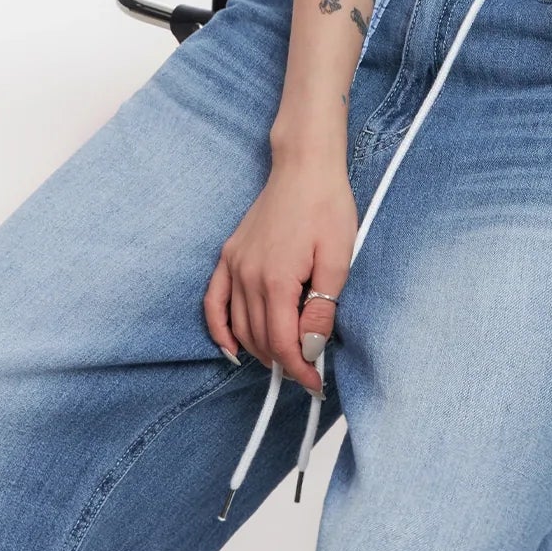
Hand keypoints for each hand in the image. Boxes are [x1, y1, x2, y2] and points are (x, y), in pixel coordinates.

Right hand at [204, 152, 357, 395]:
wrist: (305, 166)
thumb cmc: (326, 206)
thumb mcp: (337, 258)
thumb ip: (321, 308)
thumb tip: (310, 347)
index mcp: (277, 280)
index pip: (283, 343)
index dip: (300, 370)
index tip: (316, 384)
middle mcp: (248, 276)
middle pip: (260, 339)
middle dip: (284, 363)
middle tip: (308, 373)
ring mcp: (234, 265)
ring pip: (240, 326)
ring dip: (260, 350)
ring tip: (285, 360)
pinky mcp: (229, 256)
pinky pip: (214, 301)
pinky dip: (219, 329)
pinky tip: (231, 348)